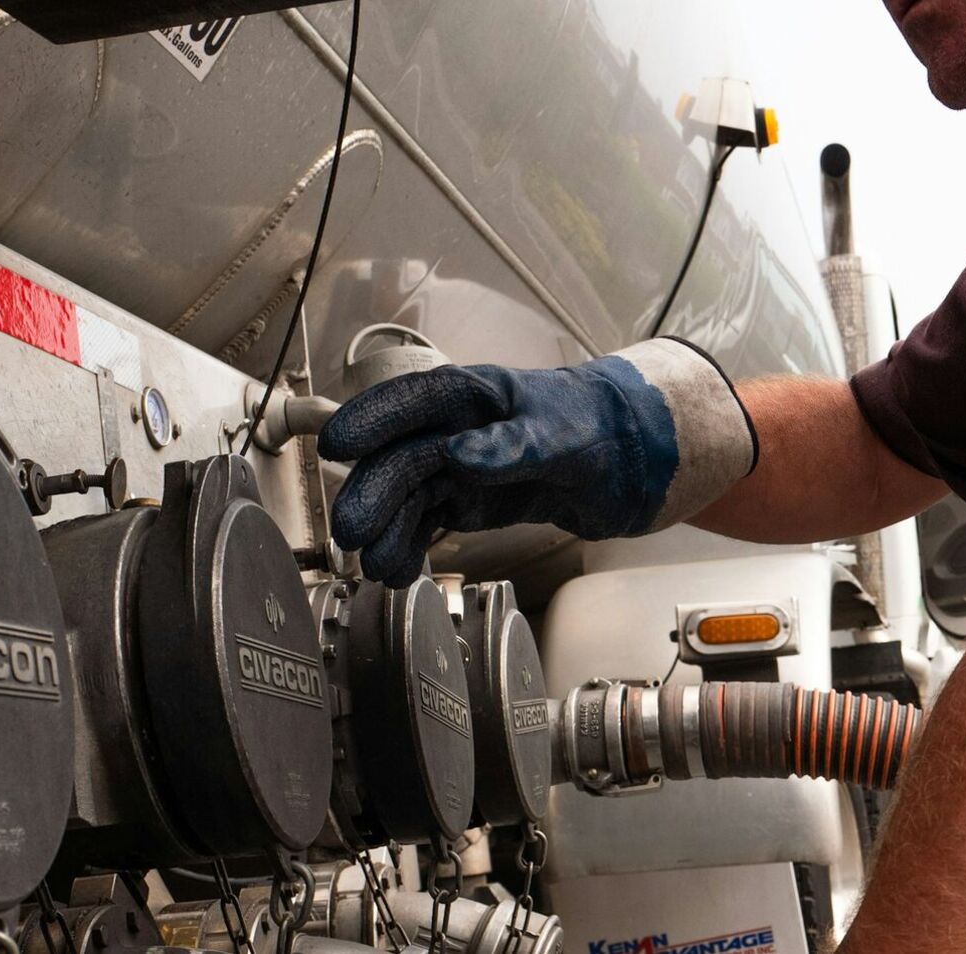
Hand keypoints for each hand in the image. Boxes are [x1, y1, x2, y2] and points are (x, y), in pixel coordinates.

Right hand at [318, 338, 755, 585]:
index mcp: (475, 396)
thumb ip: (513, 445)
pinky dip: (408, 545)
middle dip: (372, 494)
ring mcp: (458, 465)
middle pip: (401, 458)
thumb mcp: (561, 435)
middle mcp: (457, 428)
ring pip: (407, 496)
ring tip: (380, 568)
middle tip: (352, 533)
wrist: (627, 456)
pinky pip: (426, 521)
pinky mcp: (467, 499)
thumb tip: (461, 455)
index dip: (371, 420)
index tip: (337, 445)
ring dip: (387, 530)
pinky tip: (398, 569)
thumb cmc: (596, 426)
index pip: (413, 401)